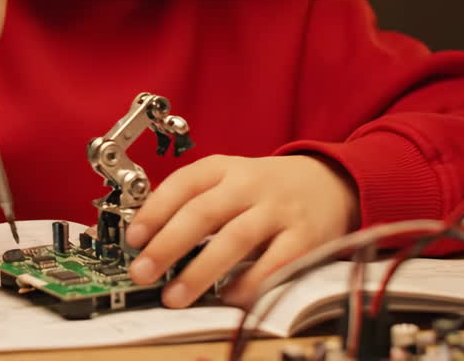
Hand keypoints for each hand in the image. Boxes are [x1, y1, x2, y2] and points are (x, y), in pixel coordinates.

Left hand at [125, 154, 359, 307]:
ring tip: (175, 296)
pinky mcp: (305, 237)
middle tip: (142, 272)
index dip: (155, 210)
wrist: (331, 182)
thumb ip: (195, 200)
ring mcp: (278, 210)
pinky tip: (228, 296)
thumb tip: (147, 236)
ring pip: (235, 238)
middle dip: (168, 244)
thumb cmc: (267, 188)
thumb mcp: (229, 179)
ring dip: (201, 271)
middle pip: (203, 212)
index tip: (133, 238)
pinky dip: (249, 282)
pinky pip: (274, 262)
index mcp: (225, 167)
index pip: (183, 183)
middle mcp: (250, 184)